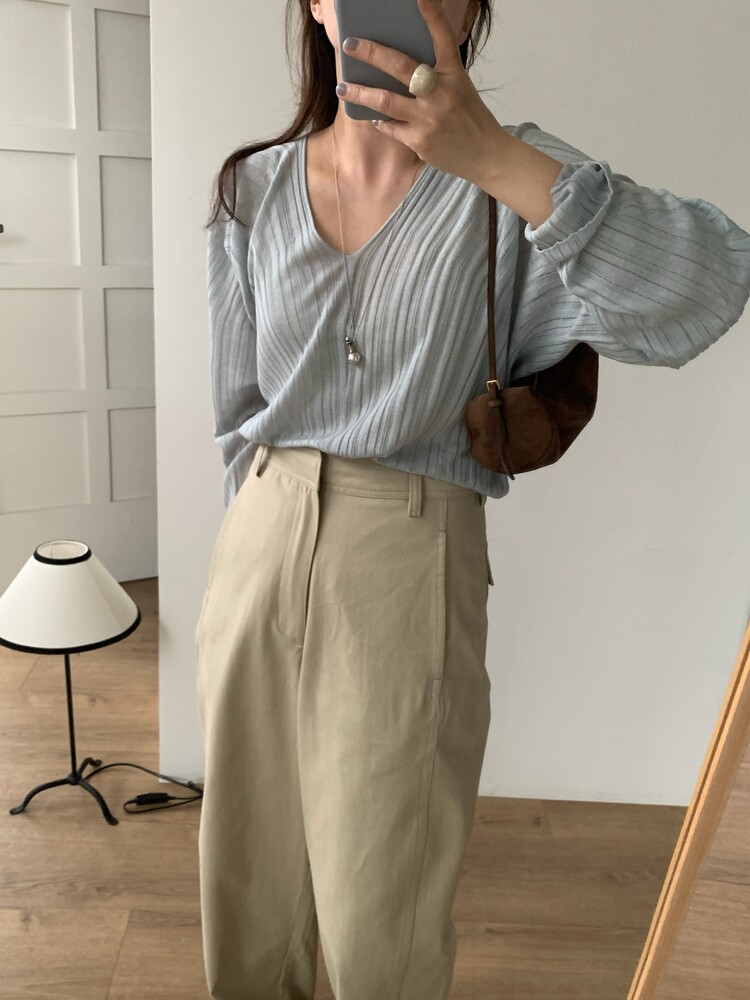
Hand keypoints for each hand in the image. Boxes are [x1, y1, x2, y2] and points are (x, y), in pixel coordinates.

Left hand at [336, 0, 506, 180]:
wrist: (485, 155)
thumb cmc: (469, 117)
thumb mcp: (458, 87)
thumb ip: (433, 75)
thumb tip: (395, 66)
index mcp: (454, 73)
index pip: (443, 38)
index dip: (432, 14)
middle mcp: (441, 93)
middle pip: (401, 67)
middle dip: (371, 53)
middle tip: (349, 44)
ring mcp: (429, 118)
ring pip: (385, 101)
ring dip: (360, 93)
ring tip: (342, 88)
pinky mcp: (420, 141)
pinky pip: (390, 127)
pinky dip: (380, 121)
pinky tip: (373, 117)